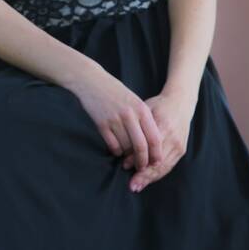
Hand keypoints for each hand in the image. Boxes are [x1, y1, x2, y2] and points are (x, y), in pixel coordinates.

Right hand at [68, 65, 189, 192]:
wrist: (91, 81)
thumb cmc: (115, 92)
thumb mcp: (134, 101)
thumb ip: (143, 118)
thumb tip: (152, 142)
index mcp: (142, 109)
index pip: (154, 137)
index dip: (156, 153)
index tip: (157, 162)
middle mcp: (130, 115)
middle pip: (141, 146)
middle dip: (143, 161)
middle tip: (142, 168)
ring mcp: (115, 120)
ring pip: (126, 147)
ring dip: (127, 156)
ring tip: (127, 157)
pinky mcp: (102, 124)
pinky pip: (112, 145)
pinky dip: (116, 151)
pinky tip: (116, 149)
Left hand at [116, 87, 195, 192]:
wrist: (180, 103)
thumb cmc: (158, 106)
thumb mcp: (146, 111)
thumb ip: (137, 129)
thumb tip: (125, 150)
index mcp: (163, 125)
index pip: (148, 147)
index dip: (137, 159)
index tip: (124, 167)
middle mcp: (173, 137)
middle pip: (157, 161)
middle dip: (144, 176)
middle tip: (132, 185)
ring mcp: (179, 145)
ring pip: (164, 166)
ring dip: (150, 178)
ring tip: (137, 186)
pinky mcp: (182, 149)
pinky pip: (169, 165)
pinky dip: (158, 174)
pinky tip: (148, 179)